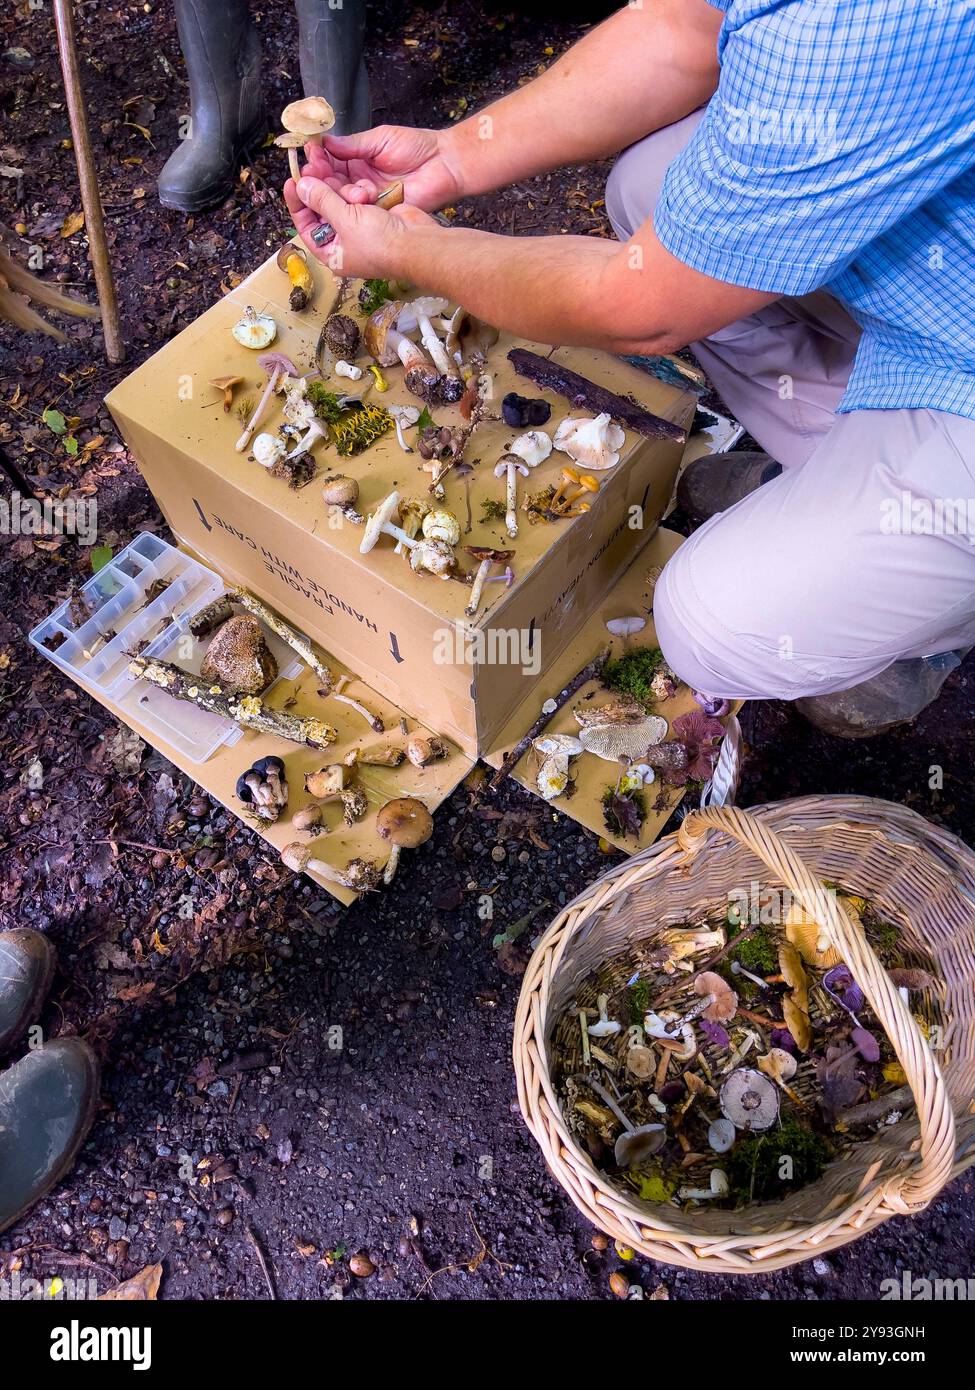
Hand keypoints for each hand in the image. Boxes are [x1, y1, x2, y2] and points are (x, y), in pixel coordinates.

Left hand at [285, 175, 436, 279]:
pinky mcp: (375, 217)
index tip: (293, 181)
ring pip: (341, 202)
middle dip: (318, 189)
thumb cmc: (380, 242)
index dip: (298, 204)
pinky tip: (362, 188)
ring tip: (341, 179)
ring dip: (341, 189)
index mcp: (332, 253)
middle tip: (311, 165)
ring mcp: (361, 230)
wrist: (417, 243)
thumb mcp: (344, 220)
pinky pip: (359, 200)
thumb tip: (301, 186)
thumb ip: (321, 200)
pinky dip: (358, 191)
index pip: (305, 227)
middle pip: (322, 211)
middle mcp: (344, 243)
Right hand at [300, 124, 462, 211]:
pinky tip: (355, 196)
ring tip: (336, 183)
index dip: (319, 159)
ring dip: (338, 191)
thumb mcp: (380, 139)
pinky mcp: (381, 211)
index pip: (330, 162)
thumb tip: (325, 142)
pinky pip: (362, 212)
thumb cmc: (417, 147)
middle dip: (321, 178)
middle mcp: (359, 180)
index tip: (309, 154)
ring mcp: (369, 198)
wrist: (445, 164)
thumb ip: (353, 145)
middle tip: (311, 174)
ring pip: (344, 198)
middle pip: (332, 183)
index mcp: (357, 160)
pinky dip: (357, 205)